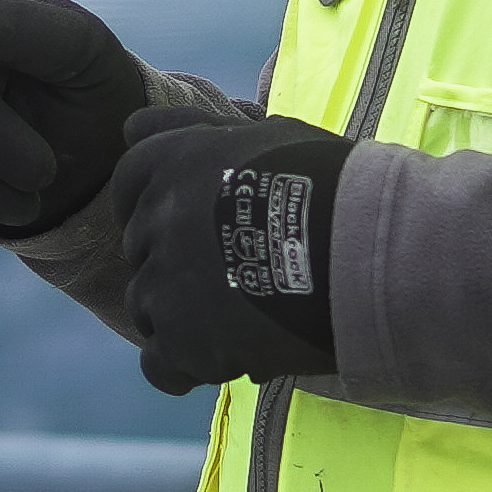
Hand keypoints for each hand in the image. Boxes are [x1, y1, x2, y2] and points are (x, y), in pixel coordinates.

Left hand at [114, 106, 353, 395]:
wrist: (361, 248)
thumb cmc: (327, 182)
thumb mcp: (260, 134)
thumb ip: (192, 131)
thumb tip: (130, 126)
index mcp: (168, 163)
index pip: (129, 182)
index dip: (156, 206)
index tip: (190, 223)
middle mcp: (154, 221)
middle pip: (140, 250)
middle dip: (174, 262)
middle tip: (230, 273)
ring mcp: (163, 286)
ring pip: (145, 308)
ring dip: (179, 315)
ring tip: (234, 319)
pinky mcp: (184, 342)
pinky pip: (160, 365)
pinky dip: (186, 366)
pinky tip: (224, 359)